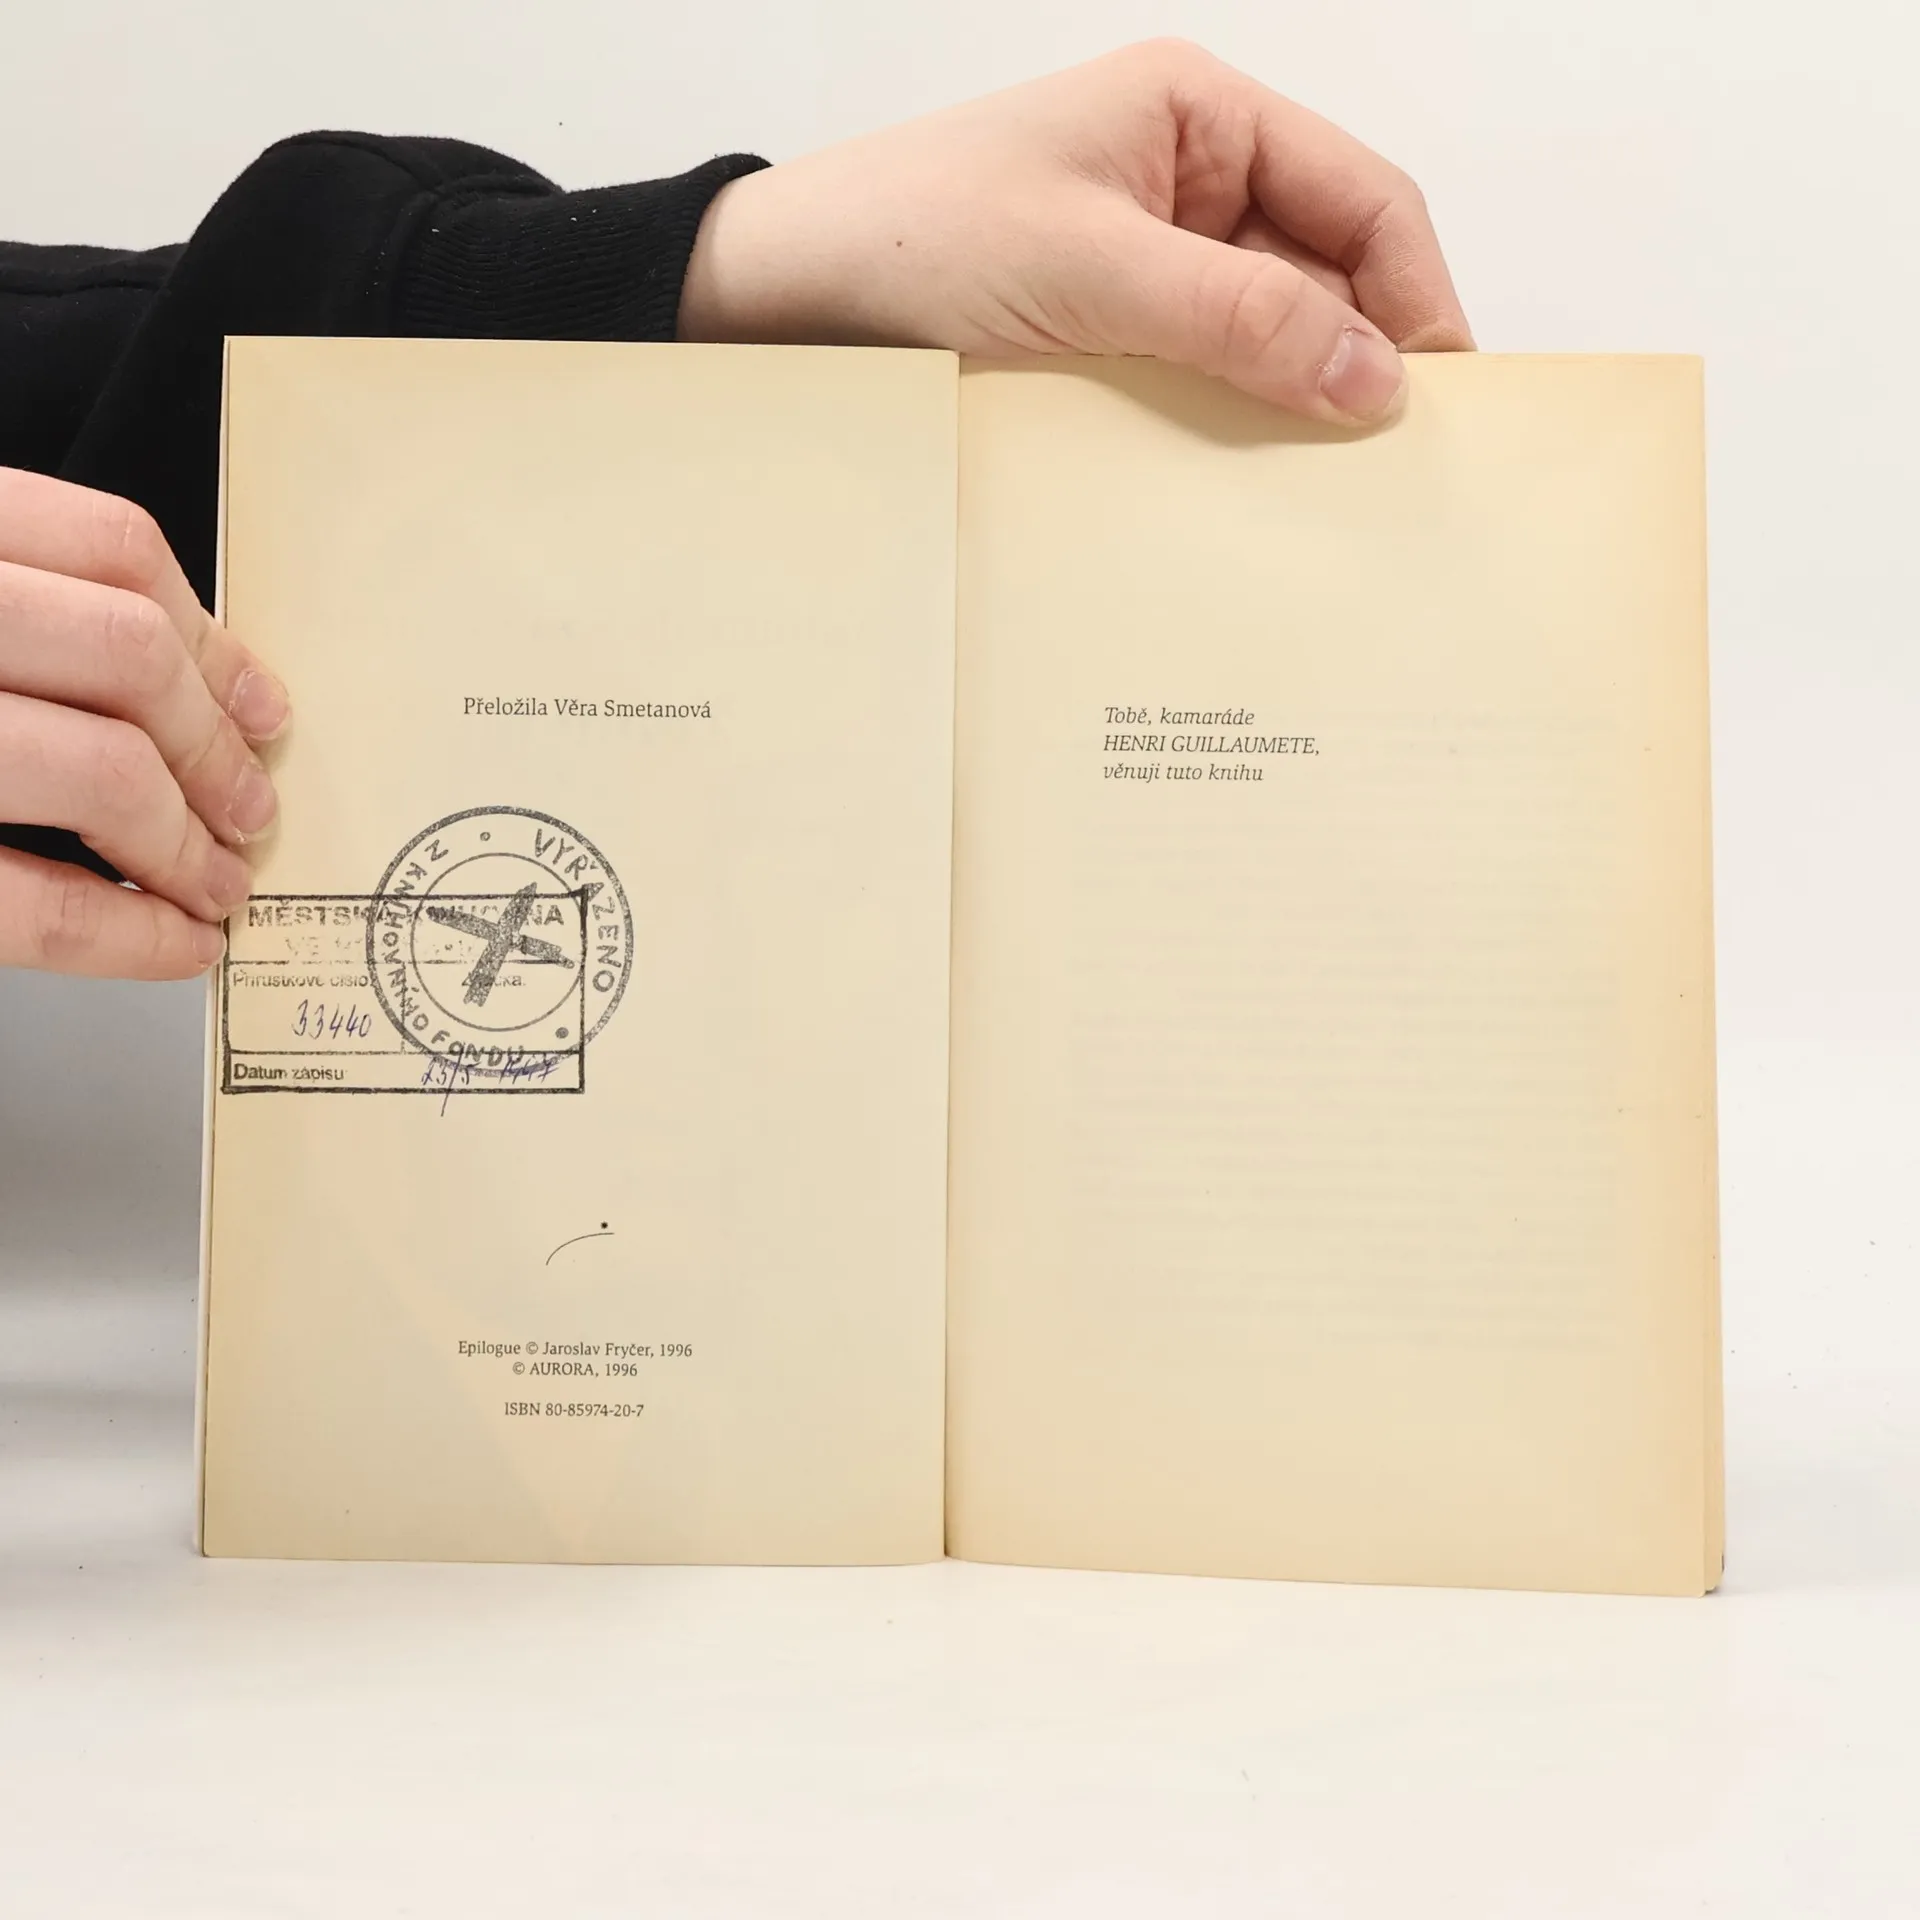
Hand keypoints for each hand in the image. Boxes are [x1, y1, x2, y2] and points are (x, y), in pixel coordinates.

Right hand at [0, 469, 288, 978]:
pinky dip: (130, 936)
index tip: (267, 712)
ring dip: (190, 845)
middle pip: (129, 655)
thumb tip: (212, 689)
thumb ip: (47, 618)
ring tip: (220, 884)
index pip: (111, 548)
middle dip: (217, 749)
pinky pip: (35, 905)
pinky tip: (176, 945)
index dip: (212, 641)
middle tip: (256, 814)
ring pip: (104, 770)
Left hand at [682, 40, 1472, 423]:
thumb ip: (1238, 320)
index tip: (1436, 398)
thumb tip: (1375, 379)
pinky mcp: (1110, 341)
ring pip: (1263, 342)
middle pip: (1324, 277)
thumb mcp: (1090, 271)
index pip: (1360, 198)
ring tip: (1313, 497)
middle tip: (1382, 473)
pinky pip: (1199, 385)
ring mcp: (1148, 270)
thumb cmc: (913, 242)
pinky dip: (1223, 433)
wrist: (777, 303)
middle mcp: (1187, 188)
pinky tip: (1232, 490)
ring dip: (1285, 411)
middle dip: (1354, 365)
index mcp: (1198, 120)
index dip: (1414, 294)